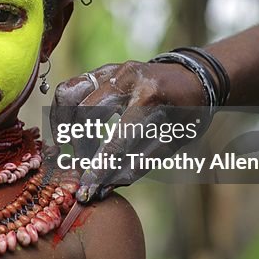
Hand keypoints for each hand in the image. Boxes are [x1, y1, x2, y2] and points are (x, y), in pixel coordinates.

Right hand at [53, 61, 204, 199]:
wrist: (194, 76)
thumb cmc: (187, 112)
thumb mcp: (174, 142)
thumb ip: (139, 163)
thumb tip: (105, 186)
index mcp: (150, 96)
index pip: (118, 137)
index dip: (100, 166)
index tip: (87, 188)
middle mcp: (126, 77)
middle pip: (85, 113)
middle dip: (79, 146)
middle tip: (81, 167)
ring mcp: (111, 69)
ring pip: (69, 95)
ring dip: (63, 126)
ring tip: (67, 148)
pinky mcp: (101, 70)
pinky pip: (71, 87)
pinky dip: (64, 111)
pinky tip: (68, 131)